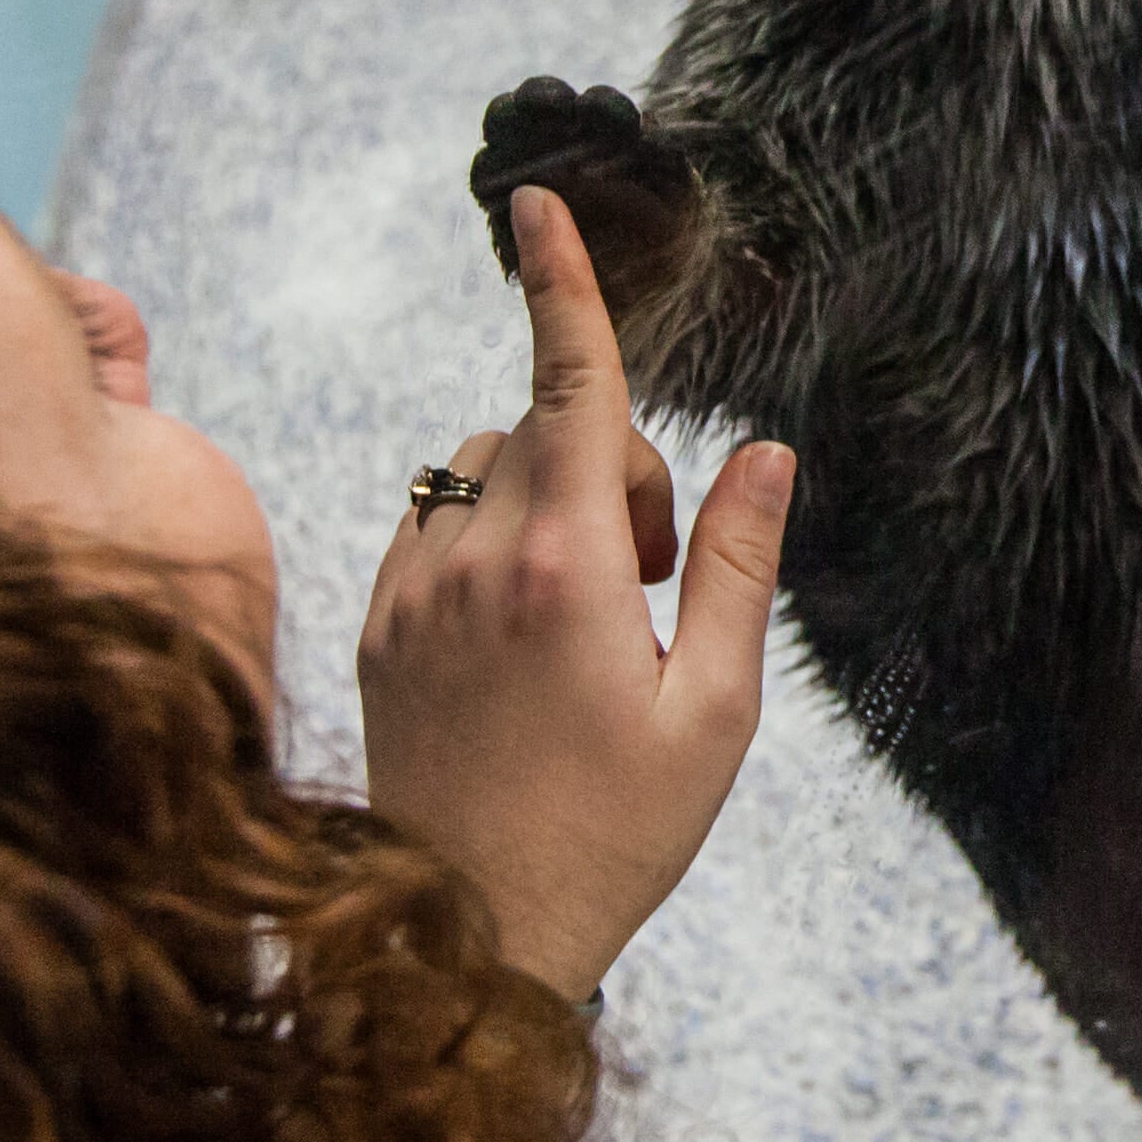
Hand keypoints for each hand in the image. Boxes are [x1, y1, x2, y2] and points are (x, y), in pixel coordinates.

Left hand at [358, 186, 792, 998]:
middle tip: (656, 581)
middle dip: (609, 466)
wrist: (470, 937)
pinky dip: (486, 537)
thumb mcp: (716, 710)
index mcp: (562, 573)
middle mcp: (469, 565)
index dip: (561, 286)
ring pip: (480, 469)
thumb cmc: (615, 836)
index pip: (567, 387)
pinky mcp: (376, 630)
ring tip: (590, 616)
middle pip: (542, 428)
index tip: (536, 203)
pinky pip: (432, 524)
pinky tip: (525, 633)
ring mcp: (408, 596)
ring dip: (545, 499)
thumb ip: (740, 564)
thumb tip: (765, 449)